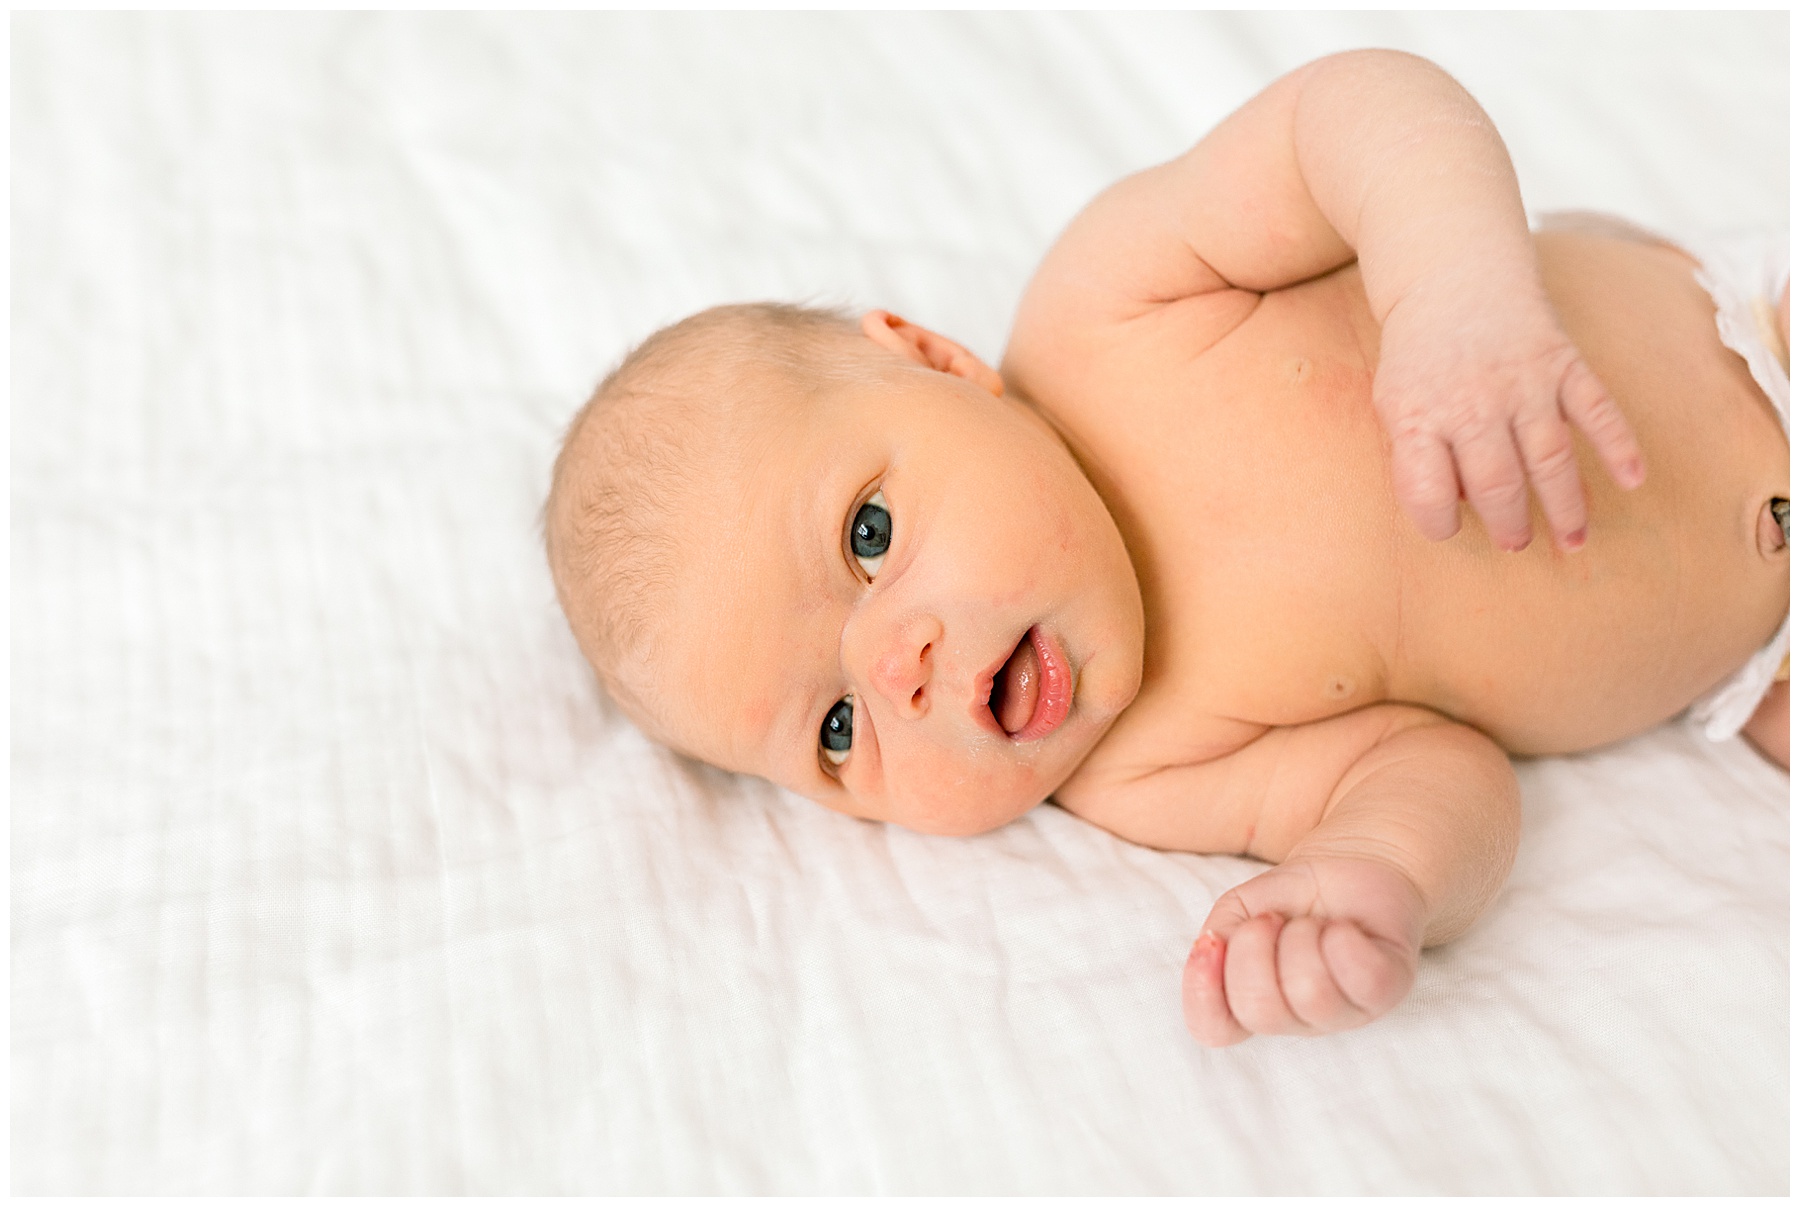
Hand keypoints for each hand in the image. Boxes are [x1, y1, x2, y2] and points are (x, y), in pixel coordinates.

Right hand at [1183, 856, 1426, 1045]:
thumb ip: (1217, 938)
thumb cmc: (1292, 899)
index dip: (1203, 992)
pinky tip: (1341, 929)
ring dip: (1302, 938)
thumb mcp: (1238, 910)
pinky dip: (1343, 942)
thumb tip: (1210, 950)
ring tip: (1312, 923)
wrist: (1352, 865)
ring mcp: (1347, 1009)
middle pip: (1261, 1010)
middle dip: (1256, 948)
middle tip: (1271, 920)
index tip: (1212, 943)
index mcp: (1256, 1004)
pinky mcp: (1387, 987)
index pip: (1213, 1029)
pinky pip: (1362, 980)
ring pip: (1311, 995)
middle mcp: (1300, 1018)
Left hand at [1373, 271, 1645, 551]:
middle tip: (1515, 543)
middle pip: (1497, 481)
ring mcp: (1522, 382)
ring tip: (1572, 541)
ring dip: (1566, 505)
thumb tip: (1462, 506)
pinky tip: (1632, 480)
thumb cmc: (1420, 358)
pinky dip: (1619, 446)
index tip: (1449, 529)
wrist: (1451, 279)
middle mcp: (1472, 401)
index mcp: (1419, 414)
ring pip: (1550, 456)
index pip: (1426, 488)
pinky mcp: (1562, 363)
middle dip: (1510, 522)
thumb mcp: (1395, 403)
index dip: (1437, 521)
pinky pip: (1596, 410)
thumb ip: (1418, 453)